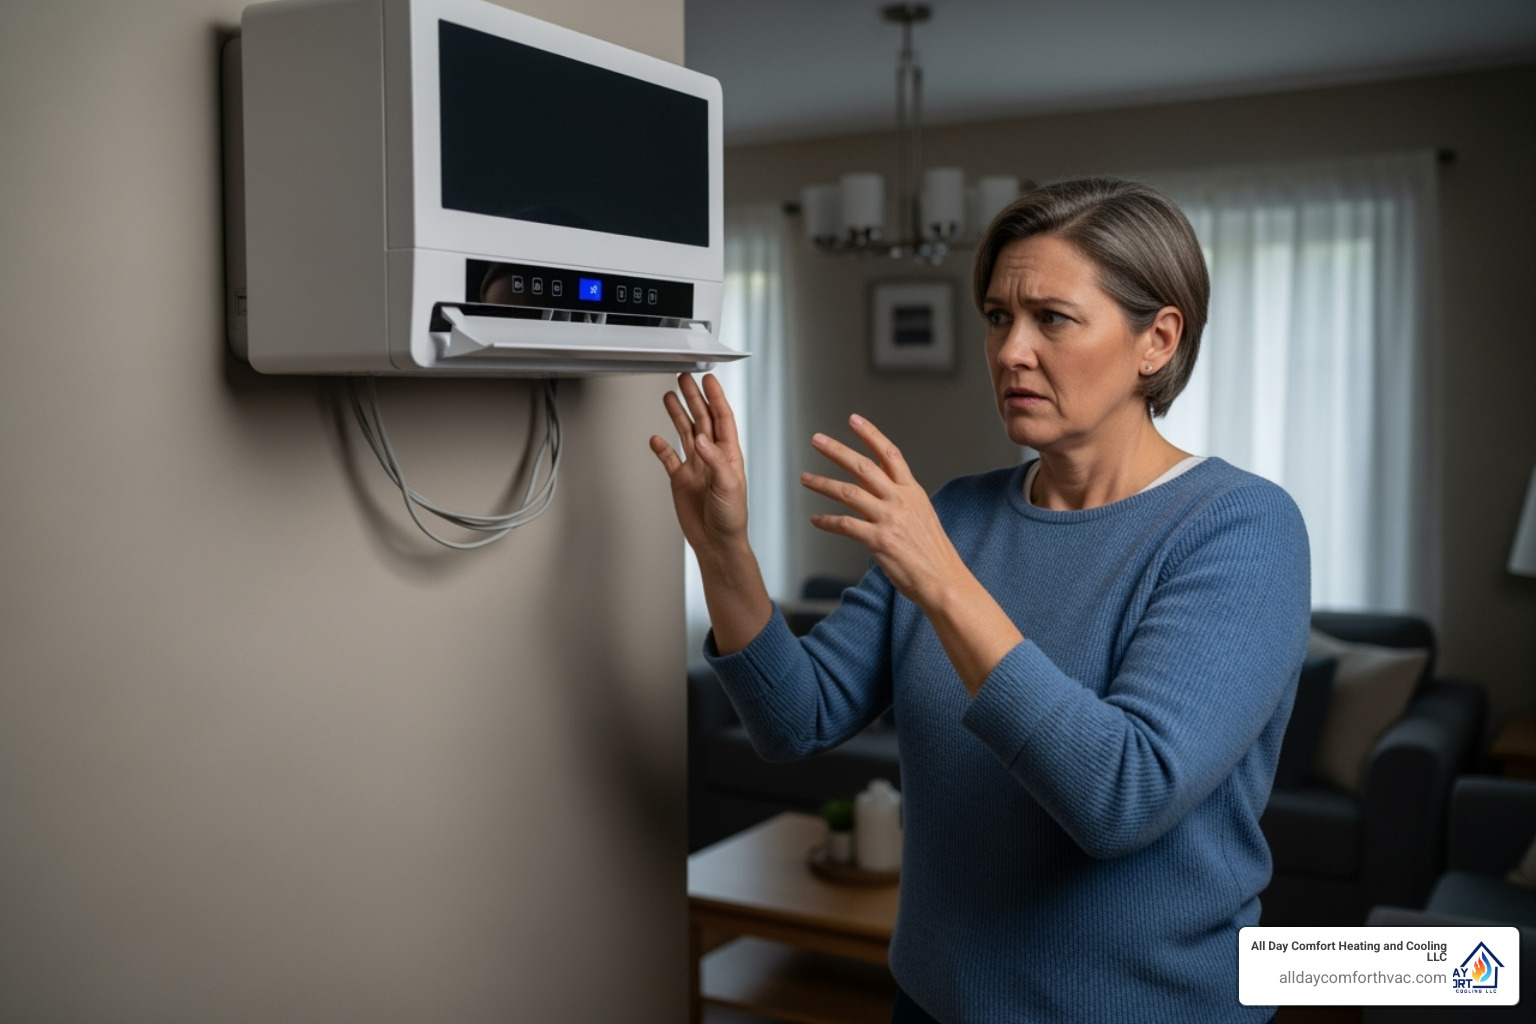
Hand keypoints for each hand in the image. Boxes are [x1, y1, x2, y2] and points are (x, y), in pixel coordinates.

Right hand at [649, 373, 747, 555]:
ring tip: (670, 396)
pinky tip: (656, 436)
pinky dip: (661, 447)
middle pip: (701, 419)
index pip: (722, 418)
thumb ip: (714, 460)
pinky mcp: (680, 480)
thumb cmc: (731, 517)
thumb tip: (701, 438)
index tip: (708, 379)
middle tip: (685, 379)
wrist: (717, 542)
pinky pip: (669, 458)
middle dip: (694, 398)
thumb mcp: (729, 486)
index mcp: (728, 454)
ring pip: (685, 433)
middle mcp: (711, 456)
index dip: (715, 397)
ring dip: (677, 414)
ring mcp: (695, 466)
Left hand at [800, 415, 964, 608]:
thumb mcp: (922, 518)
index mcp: (912, 492)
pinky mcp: (879, 540)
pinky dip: (827, 521)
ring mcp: (889, 519)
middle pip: (863, 466)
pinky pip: (845, 525)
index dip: (871, 435)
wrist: (944, 581)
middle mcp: (900, 500)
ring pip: (849, 492)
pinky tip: (816, 520)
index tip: (854, 420)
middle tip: (817, 440)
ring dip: (823, 483)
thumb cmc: (933, 555)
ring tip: (806, 478)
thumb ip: (900, 503)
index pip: (889, 454)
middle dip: (837, 450)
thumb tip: (879, 495)